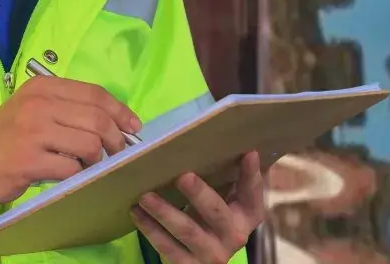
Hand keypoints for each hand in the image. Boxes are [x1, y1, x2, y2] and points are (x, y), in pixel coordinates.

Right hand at [0, 75, 141, 202]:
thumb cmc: (10, 134)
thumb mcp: (35, 107)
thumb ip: (69, 108)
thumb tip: (115, 122)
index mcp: (44, 87)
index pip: (94, 93)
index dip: (120, 111)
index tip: (134, 126)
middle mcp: (40, 104)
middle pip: (97, 119)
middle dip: (115, 139)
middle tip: (116, 153)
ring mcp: (34, 132)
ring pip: (89, 144)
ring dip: (96, 159)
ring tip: (89, 165)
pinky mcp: (29, 160)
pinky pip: (71, 168)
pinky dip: (79, 175)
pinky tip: (73, 176)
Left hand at [130, 151, 265, 262]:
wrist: (202, 258)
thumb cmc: (211, 218)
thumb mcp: (224, 199)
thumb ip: (228, 176)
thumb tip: (233, 138)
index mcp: (247, 216)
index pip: (253, 193)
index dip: (251, 175)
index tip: (248, 152)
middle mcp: (234, 236)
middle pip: (216, 213)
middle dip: (199, 194)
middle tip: (182, 176)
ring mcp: (212, 254)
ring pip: (187, 231)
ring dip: (164, 212)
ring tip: (145, 196)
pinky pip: (167, 248)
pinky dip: (150, 230)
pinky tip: (136, 213)